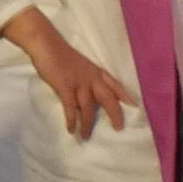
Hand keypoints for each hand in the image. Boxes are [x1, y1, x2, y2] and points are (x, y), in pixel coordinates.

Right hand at [26, 26, 134, 143]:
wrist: (47, 45)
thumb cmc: (62, 55)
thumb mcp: (81, 67)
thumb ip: (87, 80)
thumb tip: (88, 98)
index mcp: (96, 72)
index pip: (116, 85)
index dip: (125, 96)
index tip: (135, 107)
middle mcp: (92, 78)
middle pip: (108, 98)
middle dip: (114, 114)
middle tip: (118, 128)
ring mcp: (79, 83)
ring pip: (88, 107)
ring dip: (87, 124)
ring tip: (86, 136)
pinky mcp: (65, 87)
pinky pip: (70, 107)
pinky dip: (72, 120)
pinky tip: (71, 130)